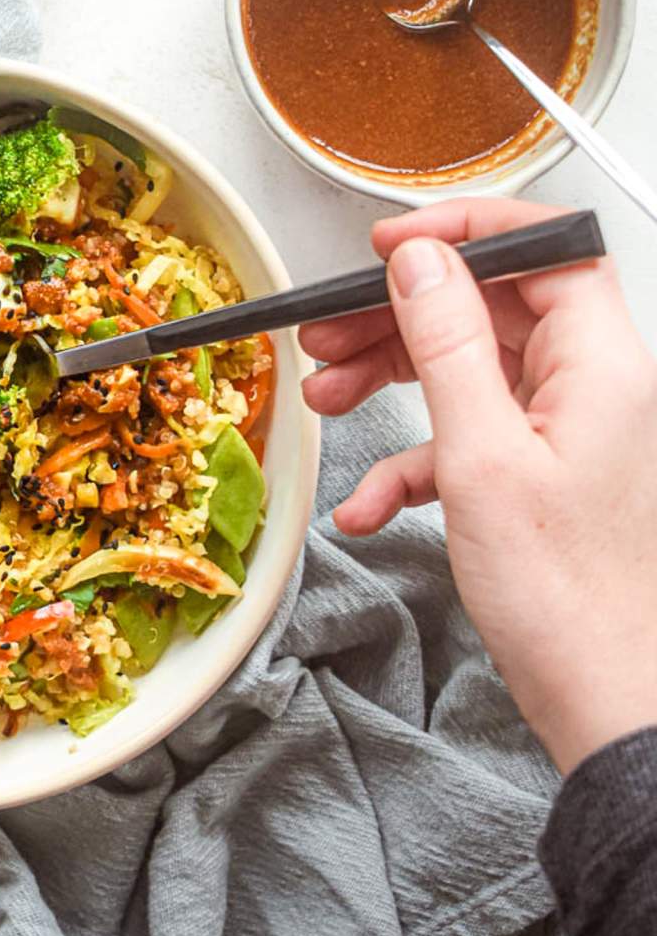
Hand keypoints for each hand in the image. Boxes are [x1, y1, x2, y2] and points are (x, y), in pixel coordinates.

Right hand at [301, 198, 656, 775]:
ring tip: (325, 399)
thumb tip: (421, 261)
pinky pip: (463, 438)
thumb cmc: (568, 598)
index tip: (391, 244)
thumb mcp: (481, 456)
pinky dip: (408, 460)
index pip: (545, 250)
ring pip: (466, 371)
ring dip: (389, 382)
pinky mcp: (536, 475)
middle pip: (487, 310)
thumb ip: (447, 344)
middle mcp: (588, 387)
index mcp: (599, 366)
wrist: (609, 704)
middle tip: (329, 333)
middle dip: (399, 318)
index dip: (466, 231)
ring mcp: (562, 432)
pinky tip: (367, 502)